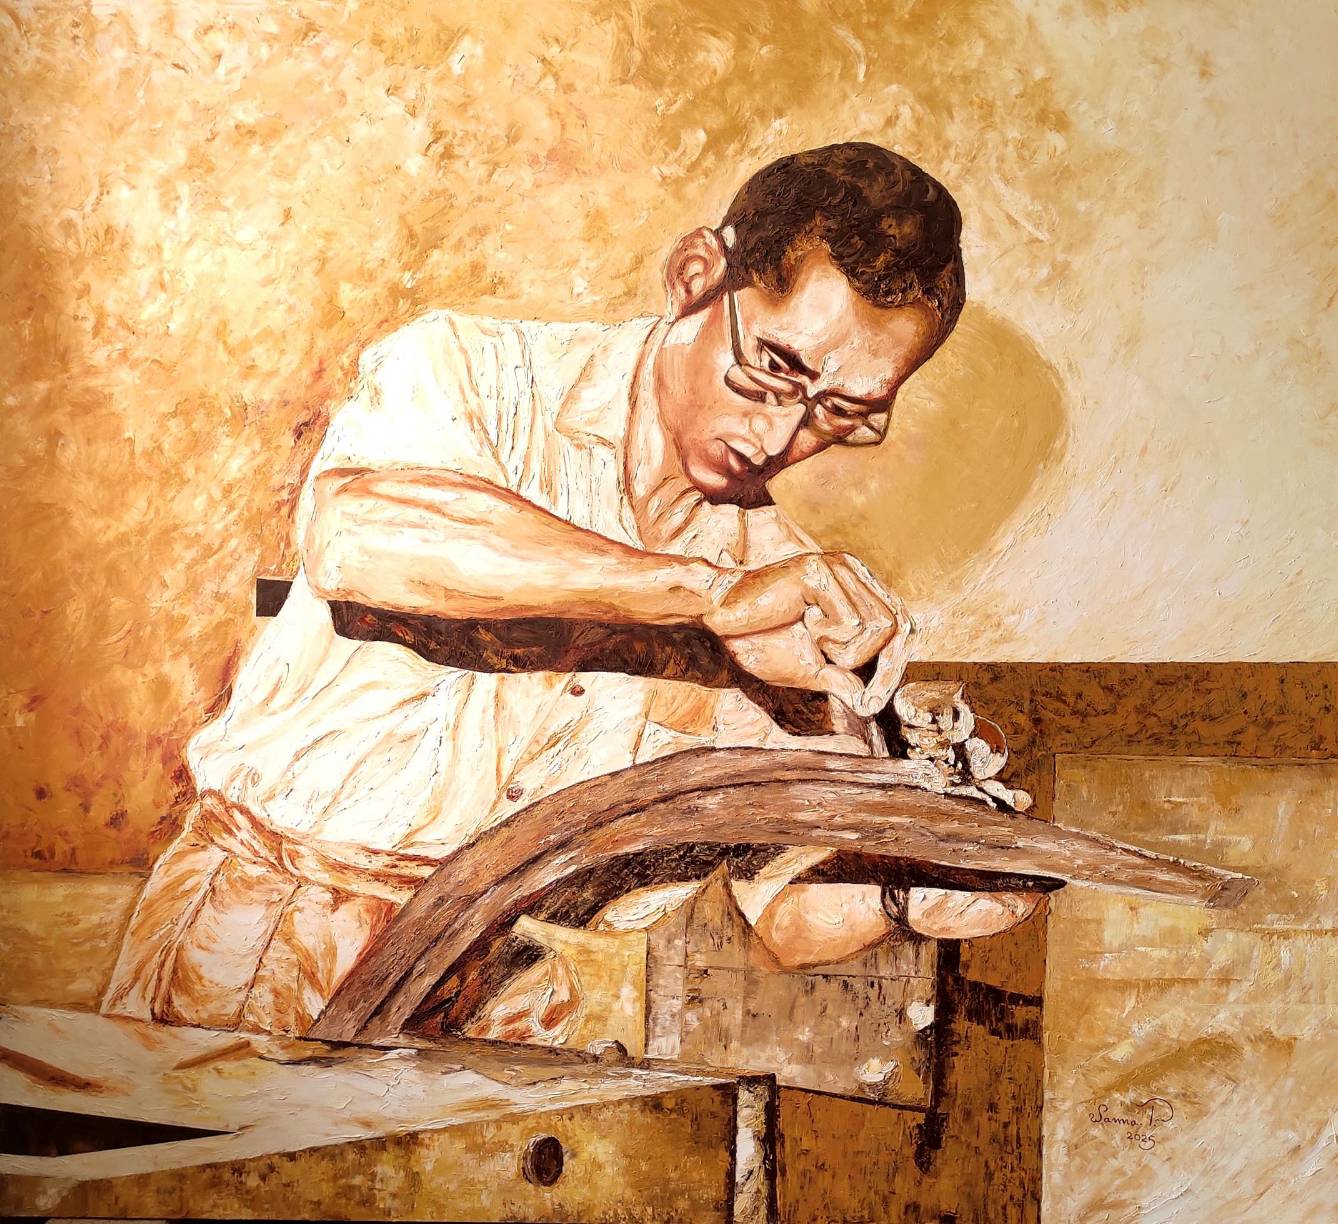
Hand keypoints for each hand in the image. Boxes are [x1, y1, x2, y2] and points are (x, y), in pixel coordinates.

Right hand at [703, 552, 913, 703]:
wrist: (719, 621)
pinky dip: (828, 639)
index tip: (873, 703)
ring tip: (811, 638)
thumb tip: (868, 703)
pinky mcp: (821, 572)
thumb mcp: (809, 669)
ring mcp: (839, 567)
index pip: (900, 626)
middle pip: (900, 627)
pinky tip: (801, 622)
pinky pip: (851, 625)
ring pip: (879, 629)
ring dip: (844, 651)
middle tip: (862, 699)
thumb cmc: (761, 639)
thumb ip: (842, 680)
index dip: (894, 667)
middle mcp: (853, 570)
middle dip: (884, 671)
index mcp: (856, 587)